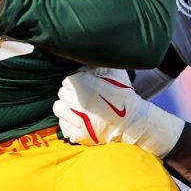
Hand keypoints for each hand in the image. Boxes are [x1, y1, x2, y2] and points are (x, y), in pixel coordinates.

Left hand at [53, 69, 184, 157]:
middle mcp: (75, 102)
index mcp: (82, 84)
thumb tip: (87, 56)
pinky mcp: (76, 134)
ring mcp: (74, 120)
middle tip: (84, 97)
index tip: (84, 86)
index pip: (67, 80)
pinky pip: (63, 125)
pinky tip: (82, 120)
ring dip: (66, 107)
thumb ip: (98, 64)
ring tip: (79, 109)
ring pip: (58, 108)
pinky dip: (69, 122)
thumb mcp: (115, 72)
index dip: (76, 82)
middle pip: (62, 93)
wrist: (132, 123)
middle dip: (71, 94)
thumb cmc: (124, 96)